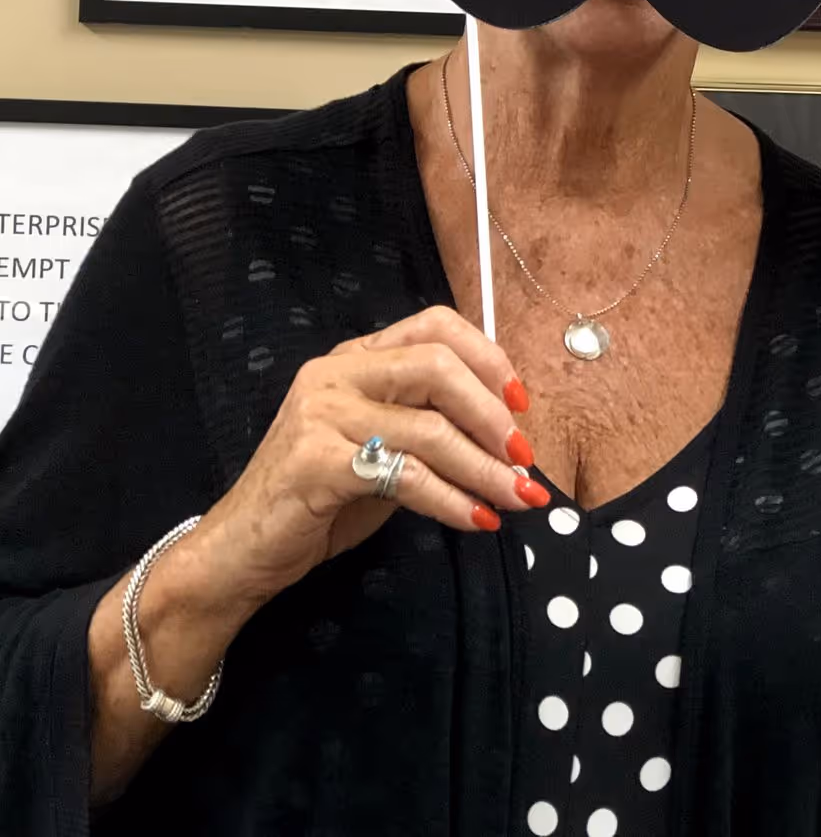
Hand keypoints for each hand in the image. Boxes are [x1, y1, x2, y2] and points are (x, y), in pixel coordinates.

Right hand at [193, 306, 541, 615]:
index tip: (521, 404)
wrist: (241, 550)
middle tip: (523, 458)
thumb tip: (508, 437)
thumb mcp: (384, 449)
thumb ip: (432, 426)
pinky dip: (451, 500)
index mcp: (356, 357)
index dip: (488, 359)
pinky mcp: (315, 461)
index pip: (435, 326)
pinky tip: (477, 519)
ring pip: (429, 428)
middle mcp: (336, 373)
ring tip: (517, 498)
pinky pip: (406, 475)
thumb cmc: (320, 499)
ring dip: (485, 468)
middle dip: (492, 415)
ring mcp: (321, 414)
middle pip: (437, 367)